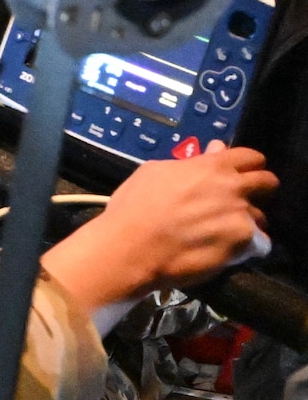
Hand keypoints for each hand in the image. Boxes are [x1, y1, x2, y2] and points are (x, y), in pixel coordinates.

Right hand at [43, 141, 275, 331]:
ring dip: (246, 222)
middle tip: (238, 201)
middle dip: (258, 190)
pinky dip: (247, 247)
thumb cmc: (134, 207)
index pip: (251, 156)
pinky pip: (259, 244)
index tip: (239, 174)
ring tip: (224, 232)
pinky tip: (227, 249)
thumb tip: (212, 150)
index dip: (247, 165)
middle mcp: (233, 188)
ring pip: (260, 217)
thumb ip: (190, 162)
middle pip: (268, 183)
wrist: (131, 247)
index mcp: (212, 167)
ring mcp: (241, 216)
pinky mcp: (243, 244)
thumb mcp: (154, 172)